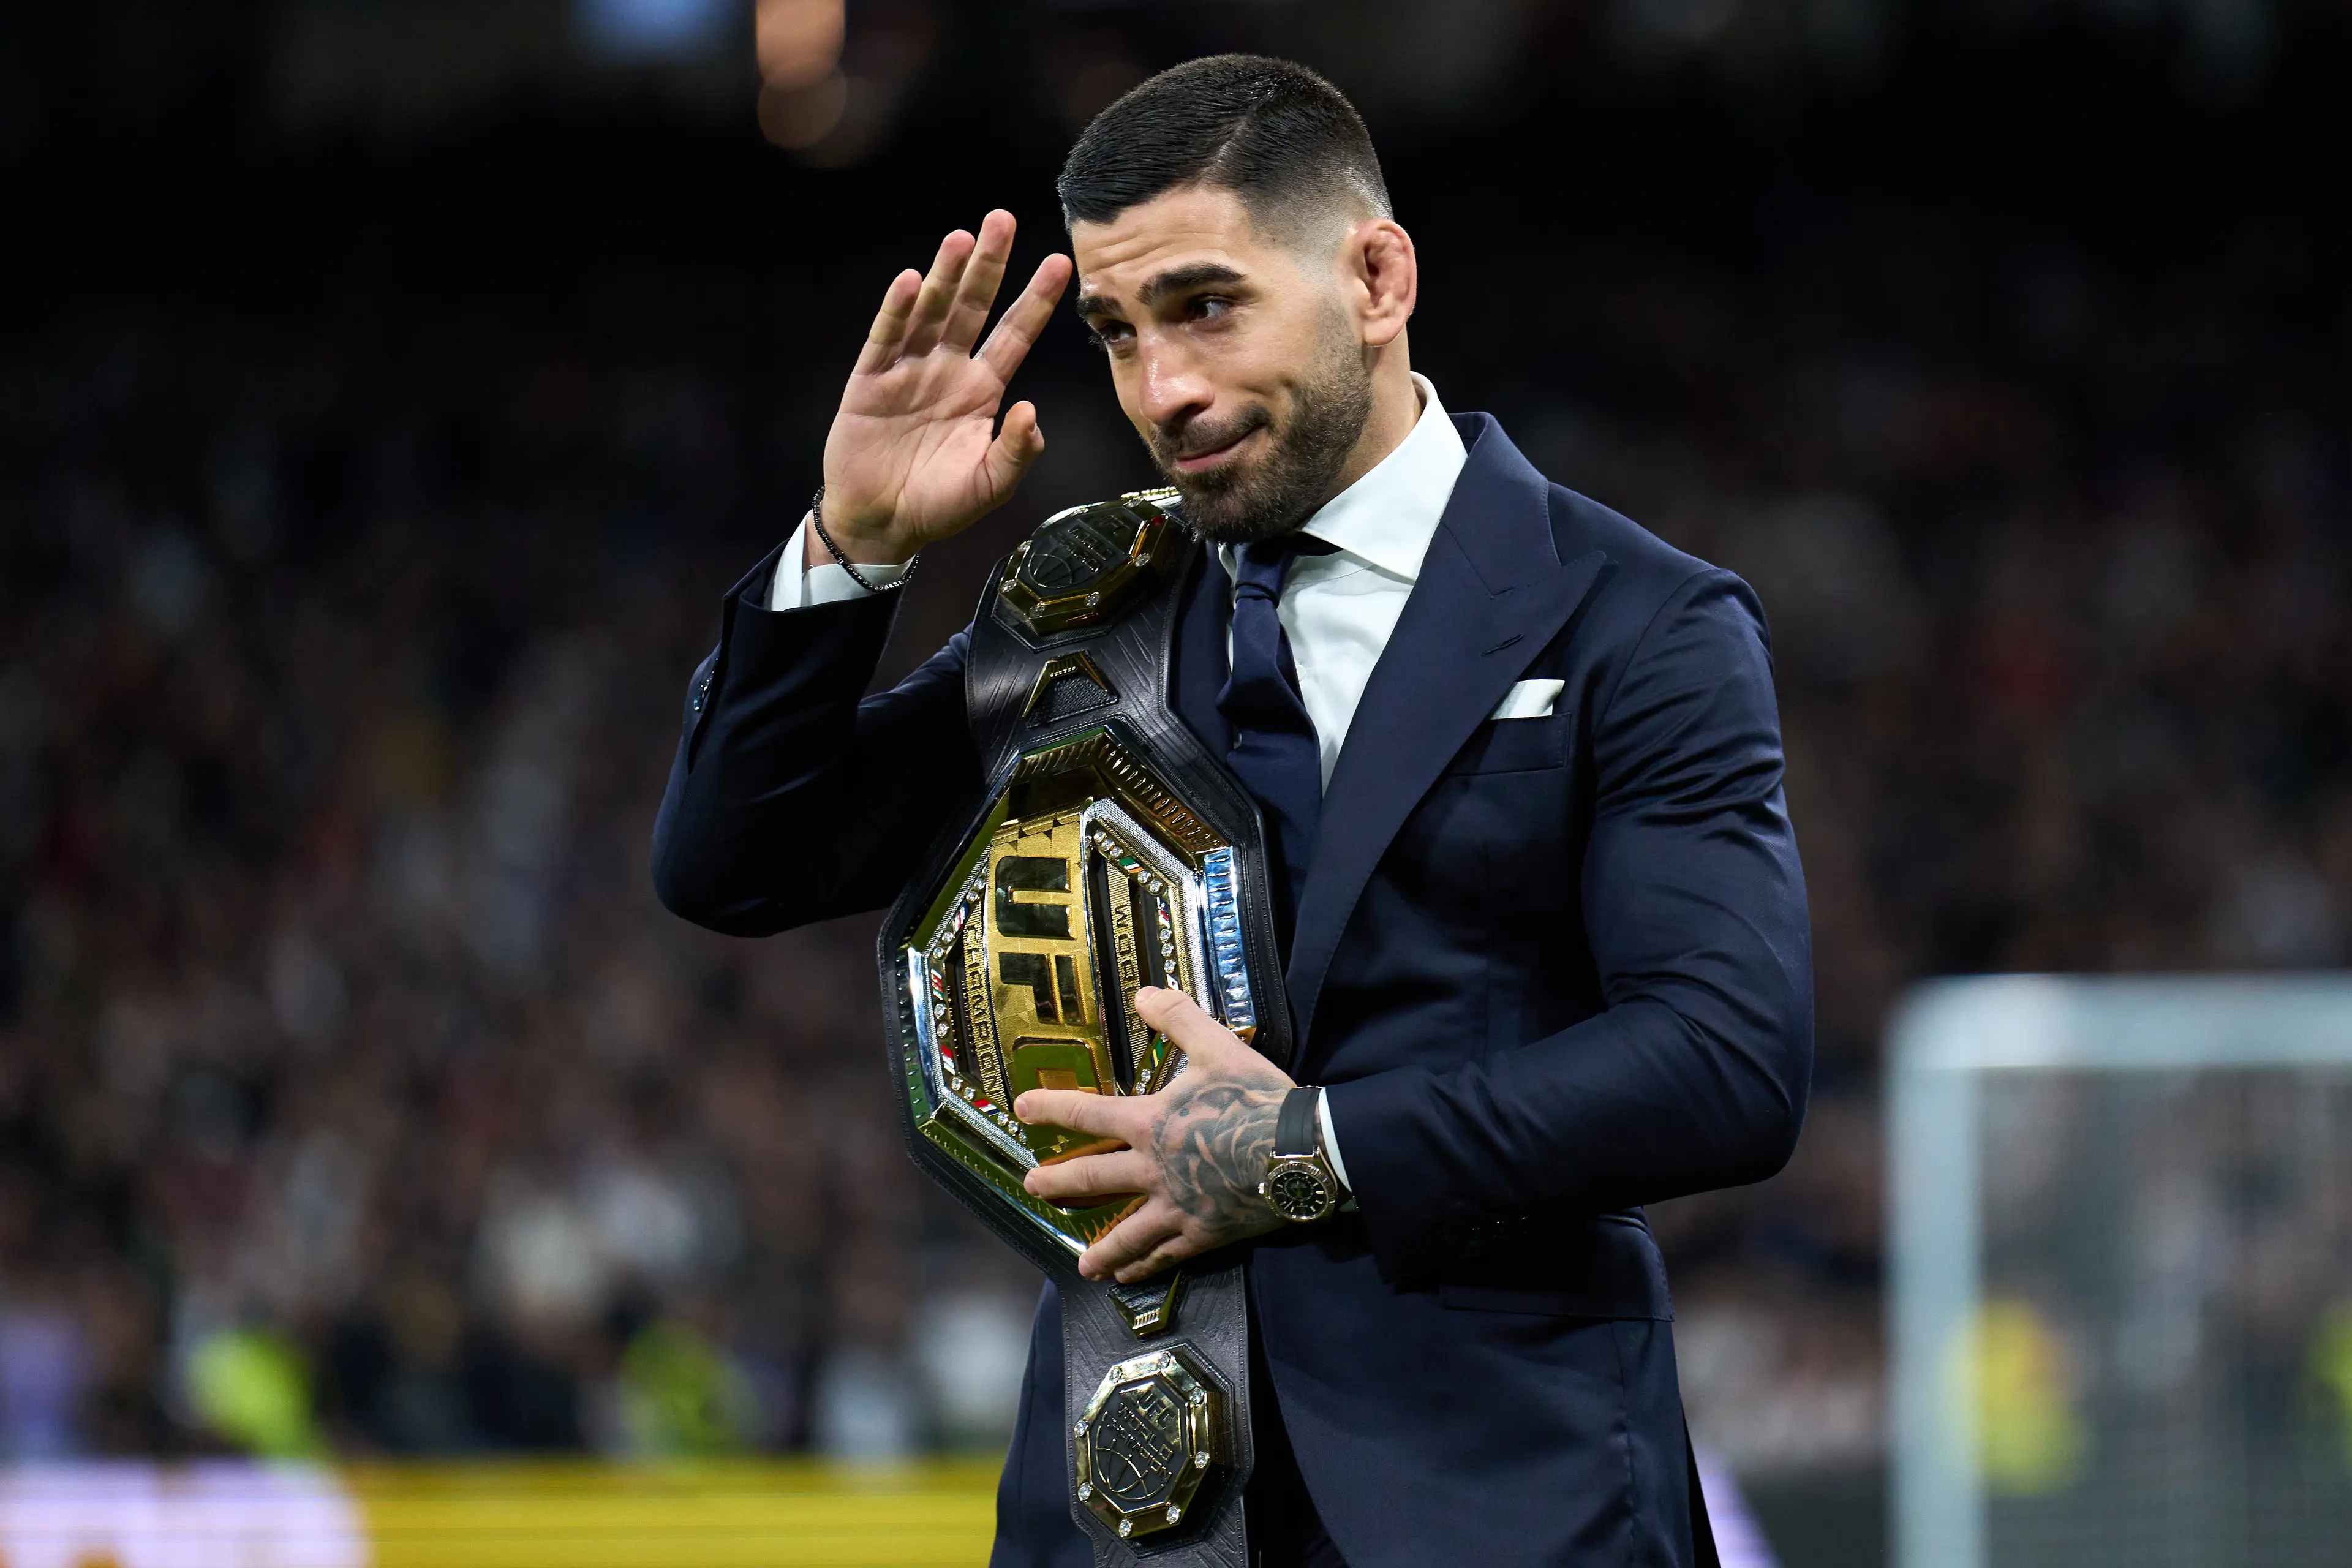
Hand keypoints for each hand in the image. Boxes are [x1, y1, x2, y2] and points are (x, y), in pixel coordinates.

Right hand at [817, 210, 1073, 563]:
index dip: (1036, 299)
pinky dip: (897, 311)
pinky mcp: (870, 381)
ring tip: (961, 238)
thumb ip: (1016, 452)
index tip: (1060, 263)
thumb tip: (1031, 413)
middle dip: (988, 265)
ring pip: (931, 312)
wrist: (881, 523)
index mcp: (982, 390)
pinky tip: (909, 281)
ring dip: (945, 275)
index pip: (1014, 334)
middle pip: (973, 307)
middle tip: (1001, 219)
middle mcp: (948, 369)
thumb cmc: (939, 505)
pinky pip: (886, 339)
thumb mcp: (990, 484)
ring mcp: (909, 371)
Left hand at [1015, 987, 1297, 1283]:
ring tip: (1081, 1265)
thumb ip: (1178, 1019)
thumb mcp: (1218, 1047)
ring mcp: (1175, 1207)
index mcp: (1149, 1123)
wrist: (1303, 1151)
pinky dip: (1143, 1267)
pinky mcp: (1203, 1233)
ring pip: (1125, 1234)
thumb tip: (1143, 993)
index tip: (1020, 1109)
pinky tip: (1129, 1275)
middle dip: (1057, 1184)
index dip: (1050, 1109)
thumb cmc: (1259, 1098)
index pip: (1086, 1115)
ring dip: (1099, 1250)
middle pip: (1091, 1180)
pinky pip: (1165, 1254)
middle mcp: (1152, 1170)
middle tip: (1031, 1187)